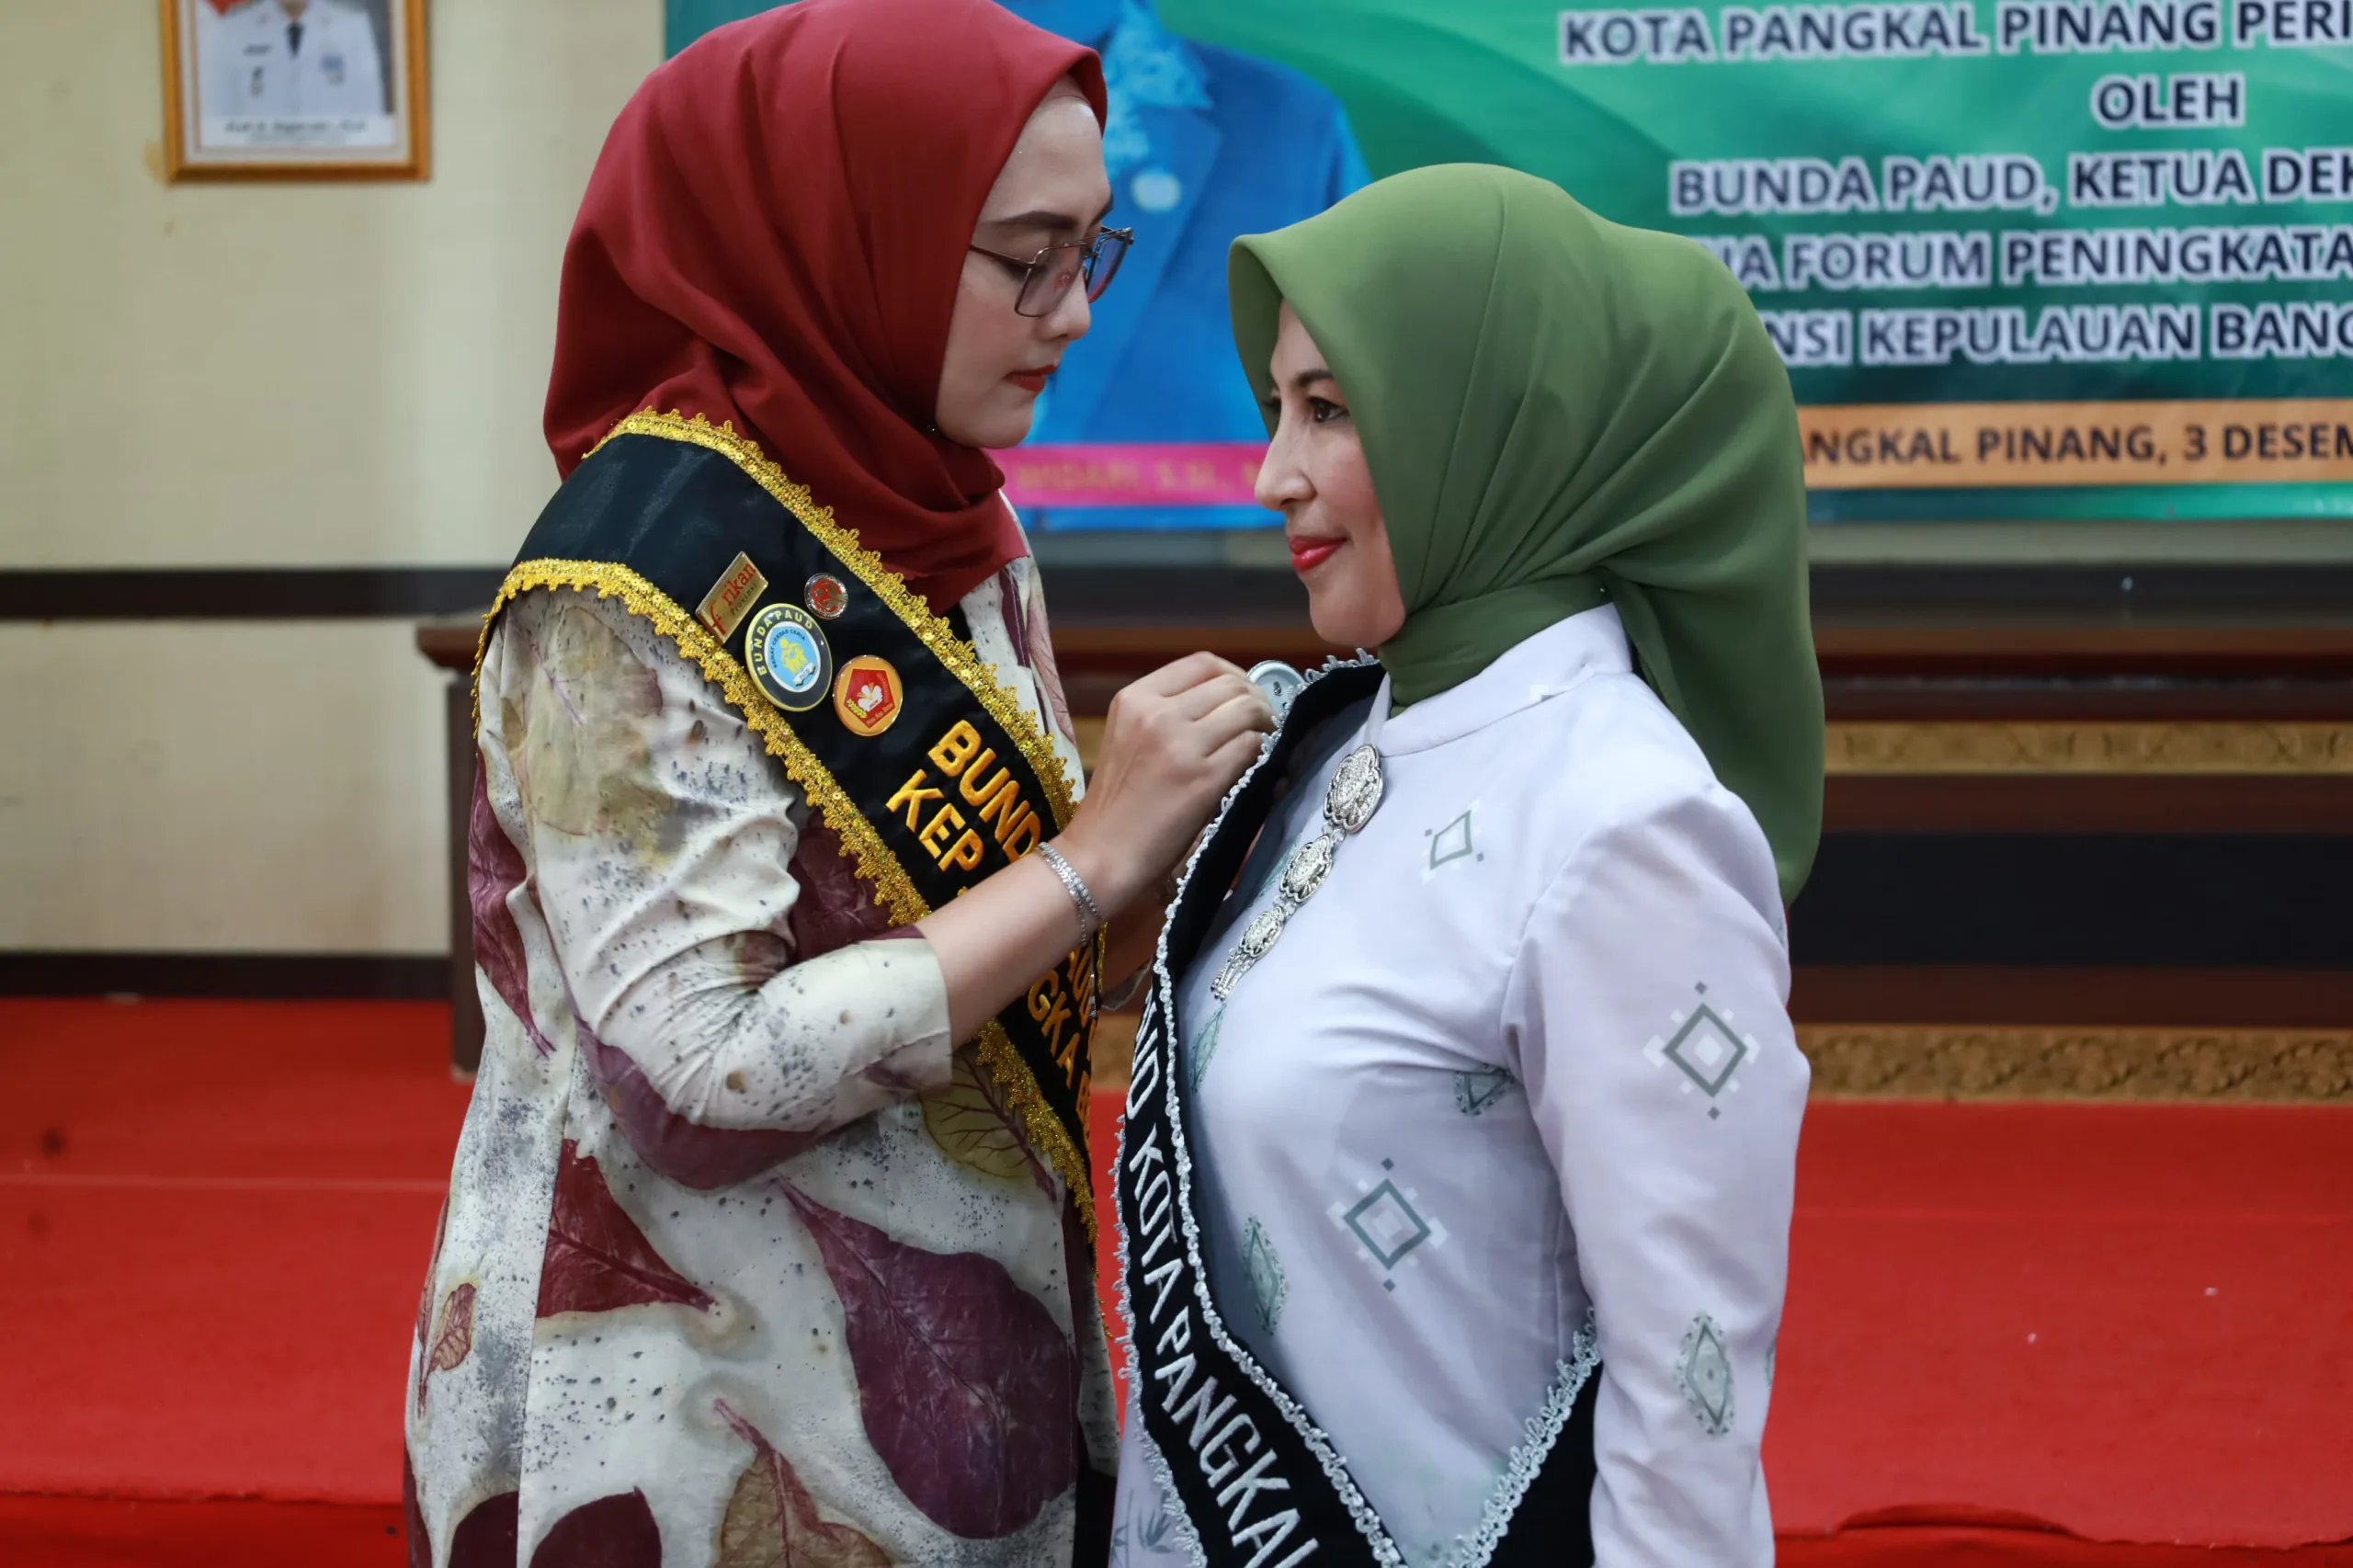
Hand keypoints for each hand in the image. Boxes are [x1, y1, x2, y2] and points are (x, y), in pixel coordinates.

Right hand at [1054, 653, 1273, 916]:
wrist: (1101, 854)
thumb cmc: (1117, 803)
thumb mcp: (1129, 738)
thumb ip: (1169, 712)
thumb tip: (1229, 701)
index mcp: (1134, 698)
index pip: (1202, 663)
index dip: (1234, 675)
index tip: (1244, 695)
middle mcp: (1157, 713)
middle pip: (1231, 685)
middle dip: (1256, 701)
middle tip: (1264, 722)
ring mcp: (1181, 745)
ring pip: (1247, 711)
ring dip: (1265, 725)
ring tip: (1264, 742)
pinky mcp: (1203, 778)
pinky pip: (1251, 747)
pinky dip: (1261, 753)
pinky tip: (1255, 766)